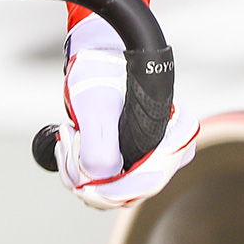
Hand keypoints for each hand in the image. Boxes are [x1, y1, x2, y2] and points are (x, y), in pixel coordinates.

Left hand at [53, 47, 199, 209]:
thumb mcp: (97, 104)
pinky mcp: (133, 157)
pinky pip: (107, 179)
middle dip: (89, 176)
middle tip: (68, 141)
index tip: (80, 185)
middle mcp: (170, 150)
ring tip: (68, 134)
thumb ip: (99, 144)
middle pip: (128, 190)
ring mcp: (151, 155)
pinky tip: (72, 141)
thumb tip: (99, 179)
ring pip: (113, 188)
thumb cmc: (104, 67)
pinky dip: (82, 167)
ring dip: (81, 170)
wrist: (98, 52)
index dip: (111, 192)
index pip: (147, 183)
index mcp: (176, 135)